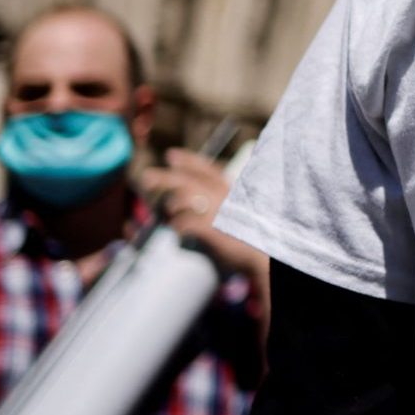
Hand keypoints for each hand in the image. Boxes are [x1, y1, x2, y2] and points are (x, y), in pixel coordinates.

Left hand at [142, 149, 267, 284]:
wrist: (268, 258)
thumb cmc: (258, 239)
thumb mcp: (245, 212)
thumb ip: (227, 203)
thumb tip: (204, 201)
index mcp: (233, 189)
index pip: (207, 169)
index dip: (188, 161)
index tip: (171, 155)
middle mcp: (223, 195)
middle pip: (186, 181)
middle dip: (164, 177)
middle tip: (146, 177)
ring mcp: (215, 211)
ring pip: (181, 200)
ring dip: (171, 206)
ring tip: (168, 211)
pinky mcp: (209, 228)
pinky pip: (183, 224)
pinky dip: (178, 227)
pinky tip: (178, 231)